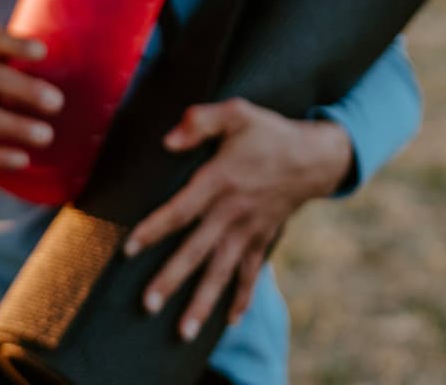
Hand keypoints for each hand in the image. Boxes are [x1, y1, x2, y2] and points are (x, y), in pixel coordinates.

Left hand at [123, 100, 353, 341]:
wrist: (316, 157)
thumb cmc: (269, 132)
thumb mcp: (236, 112)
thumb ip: (200, 121)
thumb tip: (168, 140)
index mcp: (220, 182)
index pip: (181, 210)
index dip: (154, 229)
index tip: (128, 249)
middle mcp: (233, 213)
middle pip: (196, 251)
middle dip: (172, 280)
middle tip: (147, 305)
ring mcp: (250, 231)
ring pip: (221, 272)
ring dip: (203, 303)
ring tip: (183, 332)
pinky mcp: (263, 239)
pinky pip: (251, 274)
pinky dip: (242, 298)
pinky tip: (229, 321)